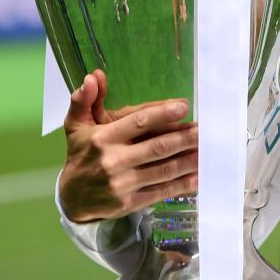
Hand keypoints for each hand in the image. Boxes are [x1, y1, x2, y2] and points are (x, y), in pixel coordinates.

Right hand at [58, 70, 197, 223]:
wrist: (71, 199)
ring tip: (207, 149)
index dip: (162, 114)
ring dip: (189, 159)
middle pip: (157, 147)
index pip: (138, 123)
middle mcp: (113, 161)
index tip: (184, 106)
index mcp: (103, 138)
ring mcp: (123, 184)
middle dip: (184, 138)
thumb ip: (84, 100)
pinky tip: (198, 176)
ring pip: (163, 169)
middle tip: (204, 129)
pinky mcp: (130, 203)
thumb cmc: (80, 155)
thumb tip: (93, 76)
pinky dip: (182, 184)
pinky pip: (161, 191)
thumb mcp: (76, 126)